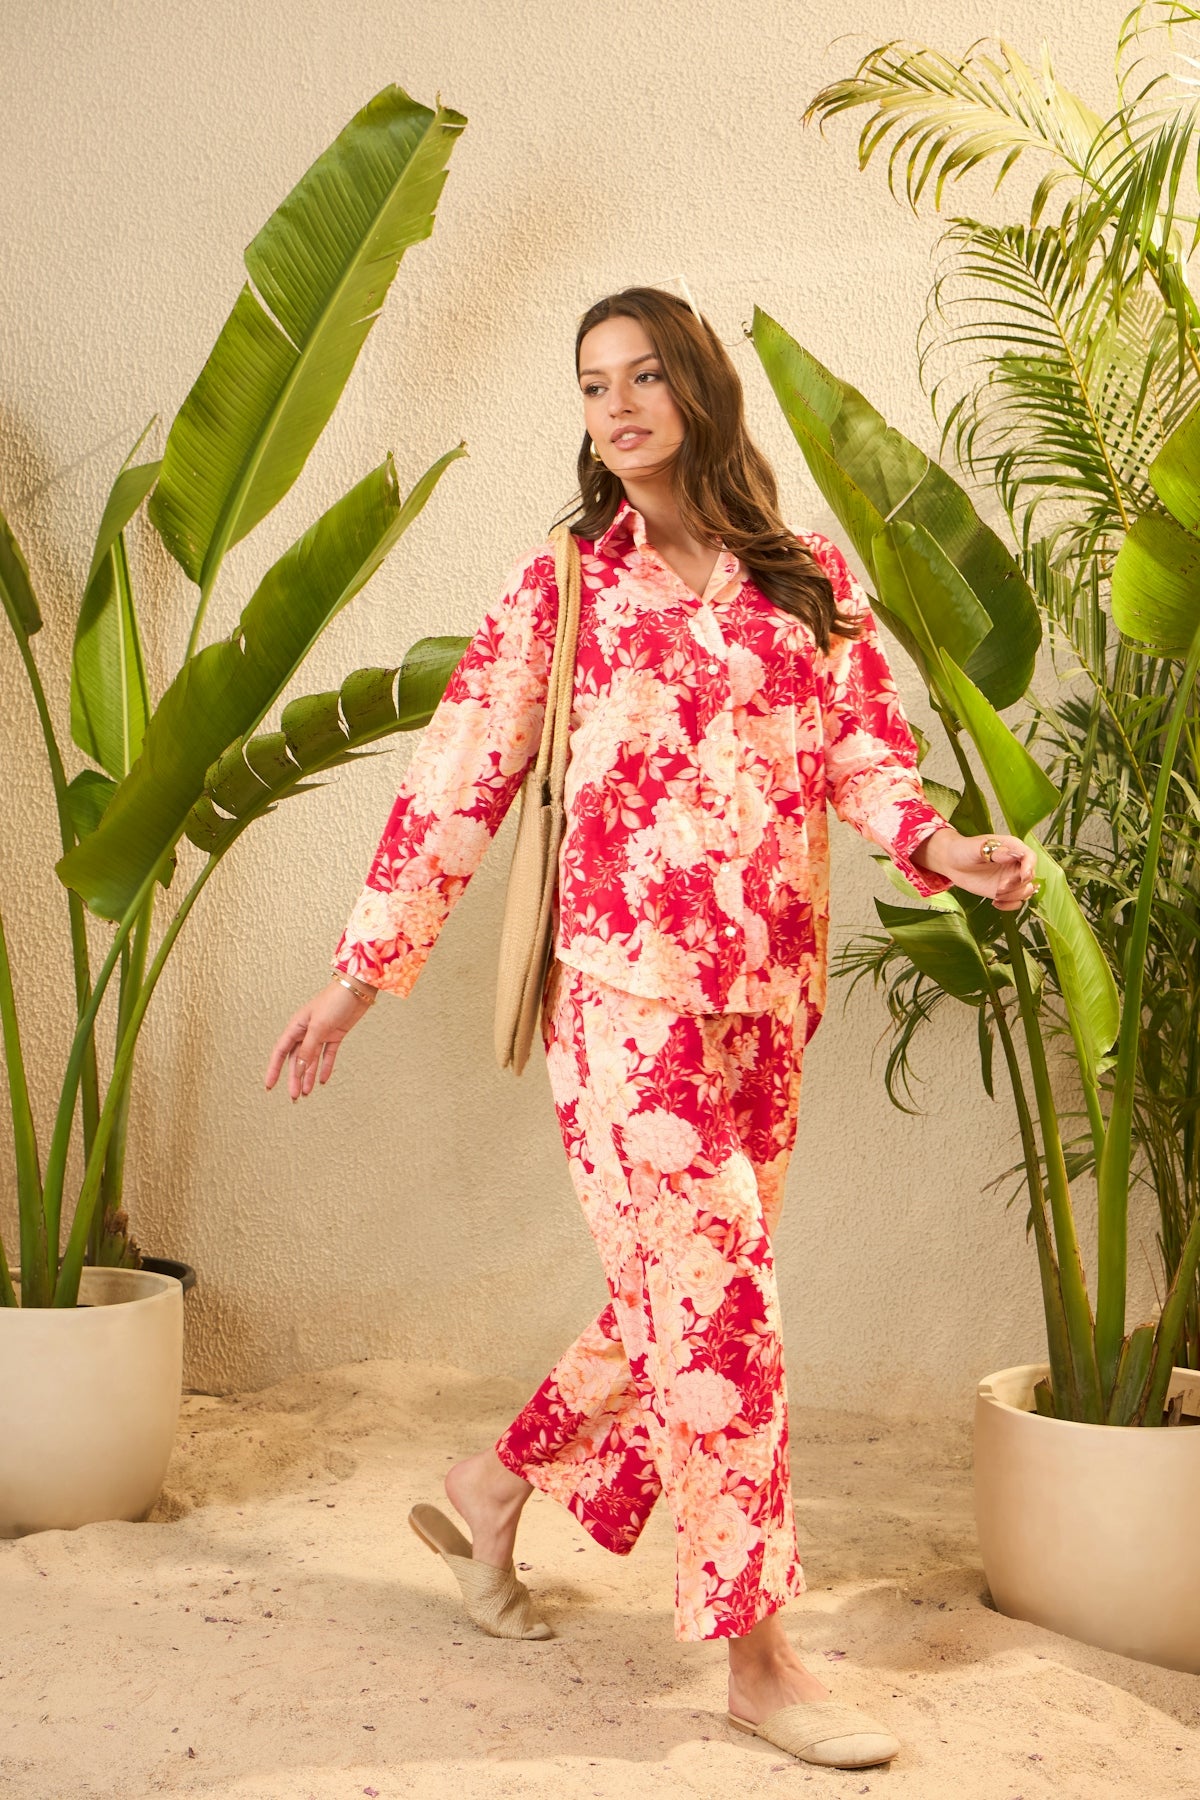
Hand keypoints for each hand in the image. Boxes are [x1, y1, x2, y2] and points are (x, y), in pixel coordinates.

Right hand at [264, 980, 375, 1101]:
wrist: (358, 989)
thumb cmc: (335, 1000)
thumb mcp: (319, 1026)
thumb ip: (308, 1048)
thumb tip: (298, 1068)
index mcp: (297, 1026)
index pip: (281, 1052)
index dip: (274, 1069)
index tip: (269, 1085)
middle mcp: (307, 1031)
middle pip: (296, 1059)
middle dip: (294, 1078)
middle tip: (293, 1096)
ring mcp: (321, 1033)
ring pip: (311, 1060)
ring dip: (308, 1076)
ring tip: (306, 1093)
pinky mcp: (336, 1035)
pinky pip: (328, 1055)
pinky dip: (325, 1067)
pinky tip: (322, 1080)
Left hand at [911, 827, 1036, 911]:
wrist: (952, 862)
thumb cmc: (963, 849)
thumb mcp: (976, 847)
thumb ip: (995, 851)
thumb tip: (1011, 854)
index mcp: (1012, 848)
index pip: (1029, 857)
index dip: (1030, 866)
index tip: (1023, 875)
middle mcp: (1015, 863)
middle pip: (1029, 877)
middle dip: (1017, 885)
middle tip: (999, 888)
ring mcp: (1010, 878)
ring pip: (1025, 891)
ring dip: (1013, 896)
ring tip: (996, 894)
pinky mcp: (1004, 891)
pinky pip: (1016, 902)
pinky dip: (1009, 905)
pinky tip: (995, 902)